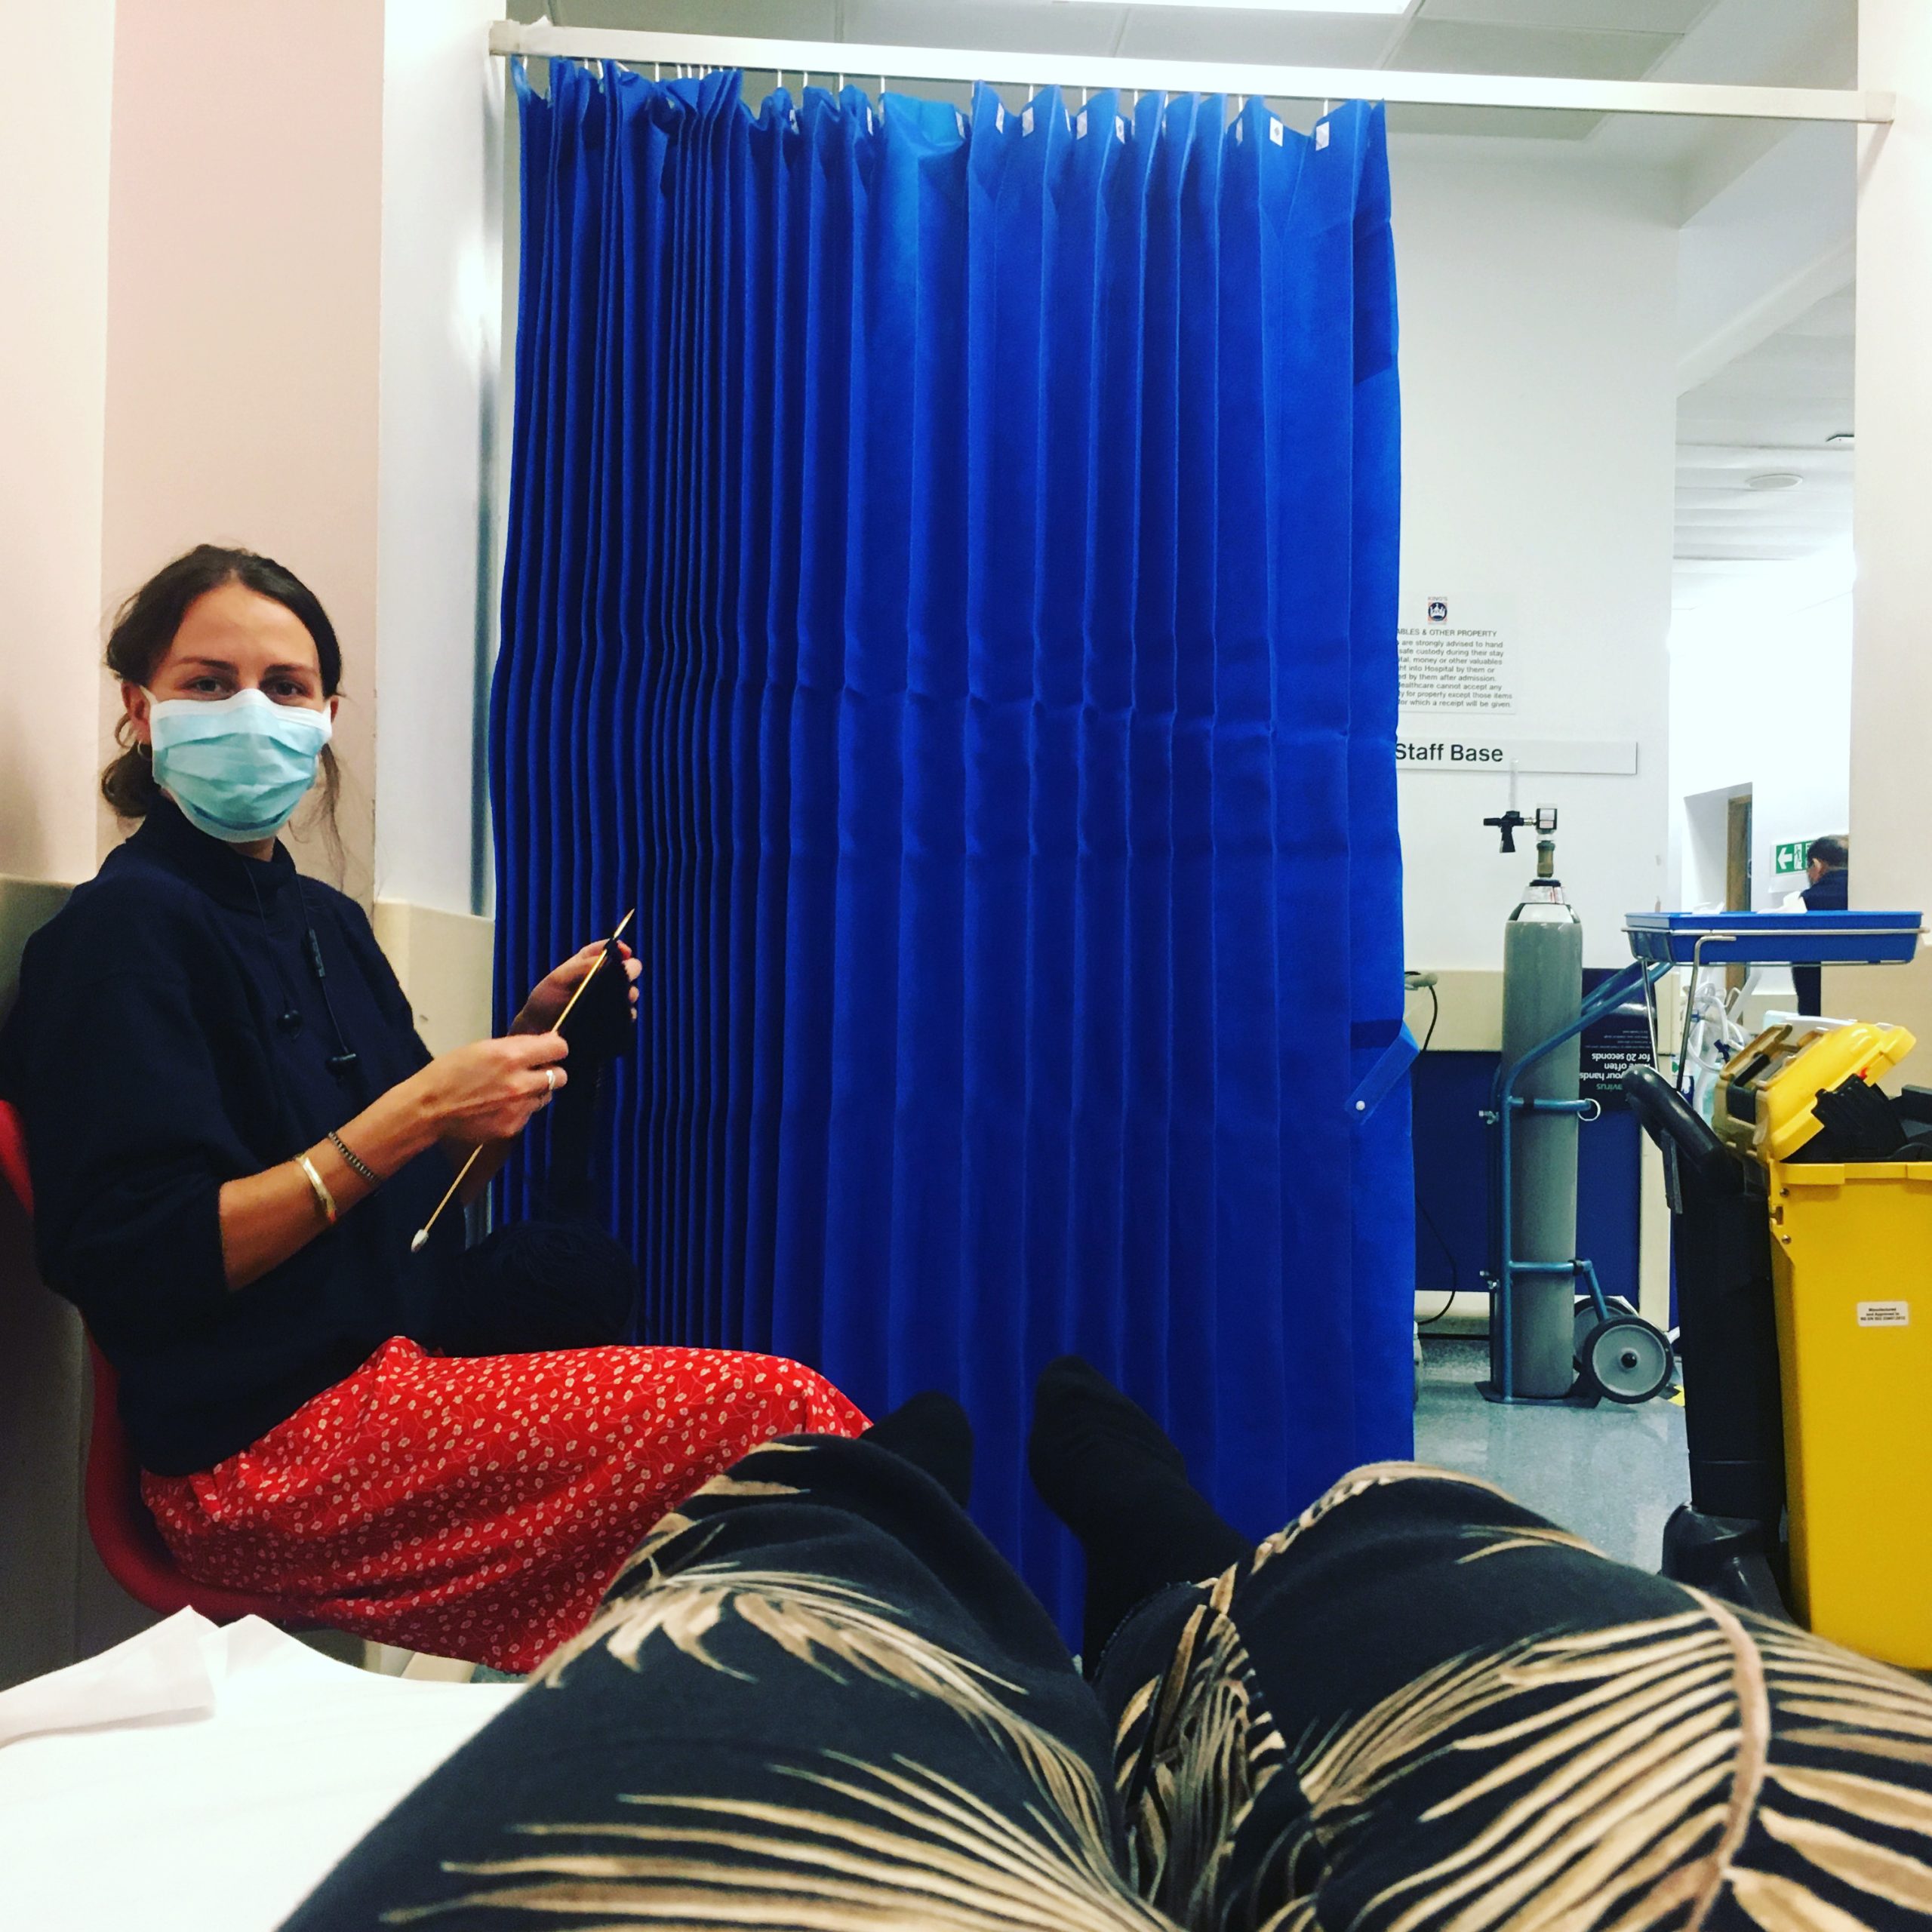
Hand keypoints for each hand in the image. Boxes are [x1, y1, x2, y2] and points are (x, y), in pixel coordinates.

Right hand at [415, 1034, 570, 1143]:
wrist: (429, 1108)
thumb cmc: (450, 1071)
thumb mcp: (482, 1048)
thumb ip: (515, 1047)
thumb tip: (542, 1044)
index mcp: (512, 1056)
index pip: (559, 1049)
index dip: (555, 1047)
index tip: (548, 1049)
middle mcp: (522, 1083)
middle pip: (561, 1076)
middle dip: (550, 1071)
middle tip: (534, 1071)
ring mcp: (519, 1108)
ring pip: (547, 1096)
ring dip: (536, 1091)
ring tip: (514, 1089)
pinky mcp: (512, 1127)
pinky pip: (529, 1113)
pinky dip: (521, 1108)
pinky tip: (501, 1105)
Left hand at [512, 940, 641, 1034]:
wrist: (540, 1034)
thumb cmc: (545, 1003)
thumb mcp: (558, 980)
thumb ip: (581, 967)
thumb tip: (606, 959)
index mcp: (587, 965)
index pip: (606, 950)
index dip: (618, 948)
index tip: (625, 952)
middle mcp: (602, 980)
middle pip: (626, 969)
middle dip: (629, 970)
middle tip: (625, 976)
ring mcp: (608, 1001)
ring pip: (630, 993)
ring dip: (628, 994)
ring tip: (620, 998)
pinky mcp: (613, 1020)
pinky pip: (628, 1015)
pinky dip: (626, 1014)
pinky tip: (619, 1015)